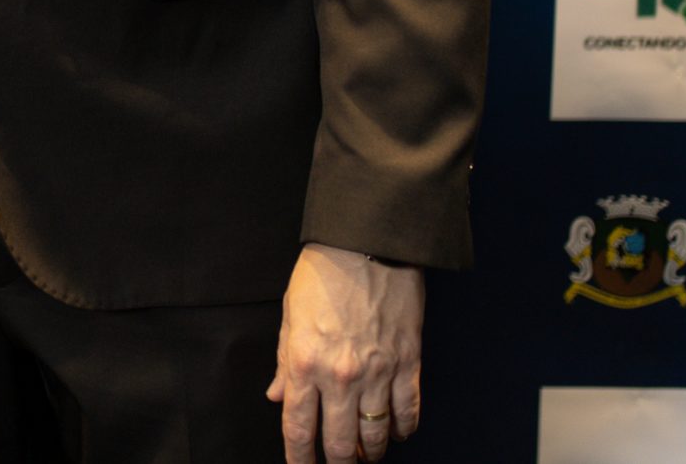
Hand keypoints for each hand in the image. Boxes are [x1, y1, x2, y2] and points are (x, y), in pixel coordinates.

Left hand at [265, 242, 422, 461]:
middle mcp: (340, 376)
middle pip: (340, 442)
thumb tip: (277, 396)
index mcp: (305, 362)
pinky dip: (402, 429)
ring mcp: (377, 372)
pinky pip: (408, 411)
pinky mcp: (408, 363)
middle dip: (338, 462)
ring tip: (366, 455)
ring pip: (375, 434)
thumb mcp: (290, 315)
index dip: (300, 458)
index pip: (299, 428)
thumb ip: (284, 362)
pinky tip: (396, 432)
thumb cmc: (322, 274)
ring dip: (370, 452)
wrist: (367, 243)